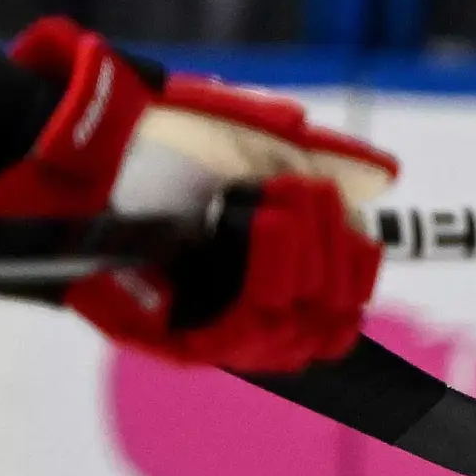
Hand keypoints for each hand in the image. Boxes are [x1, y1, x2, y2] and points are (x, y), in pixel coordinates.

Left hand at [0, 19, 396, 368]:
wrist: (87, 143)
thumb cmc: (164, 137)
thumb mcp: (262, 138)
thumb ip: (328, 159)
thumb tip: (388, 176)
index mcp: (268, 271)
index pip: (341, 310)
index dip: (358, 274)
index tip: (354, 228)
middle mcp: (240, 307)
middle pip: (329, 325)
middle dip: (337, 258)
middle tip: (305, 194)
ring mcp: (204, 323)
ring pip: (294, 335)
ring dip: (307, 258)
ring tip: (277, 199)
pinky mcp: (165, 336)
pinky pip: (241, 338)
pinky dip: (270, 273)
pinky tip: (265, 222)